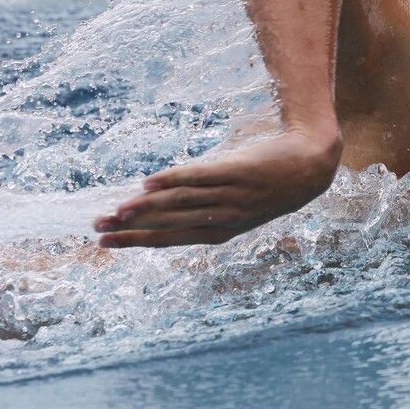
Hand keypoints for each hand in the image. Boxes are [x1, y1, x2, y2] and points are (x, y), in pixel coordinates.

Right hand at [94, 129, 341, 247]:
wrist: (311, 165)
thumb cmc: (270, 184)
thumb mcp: (239, 205)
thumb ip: (204, 208)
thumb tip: (163, 202)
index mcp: (222, 230)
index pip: (171, 239)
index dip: (138, 241)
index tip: (107, 243)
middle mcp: (224, 217)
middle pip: (170, 224)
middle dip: (132, 229)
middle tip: (98, 230)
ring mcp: (231, 195)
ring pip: (181, 203)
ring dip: (145, 207)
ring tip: (117, 210)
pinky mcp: (238, 170)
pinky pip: (200, 176)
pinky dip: (173, 179)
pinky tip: (149, 182)